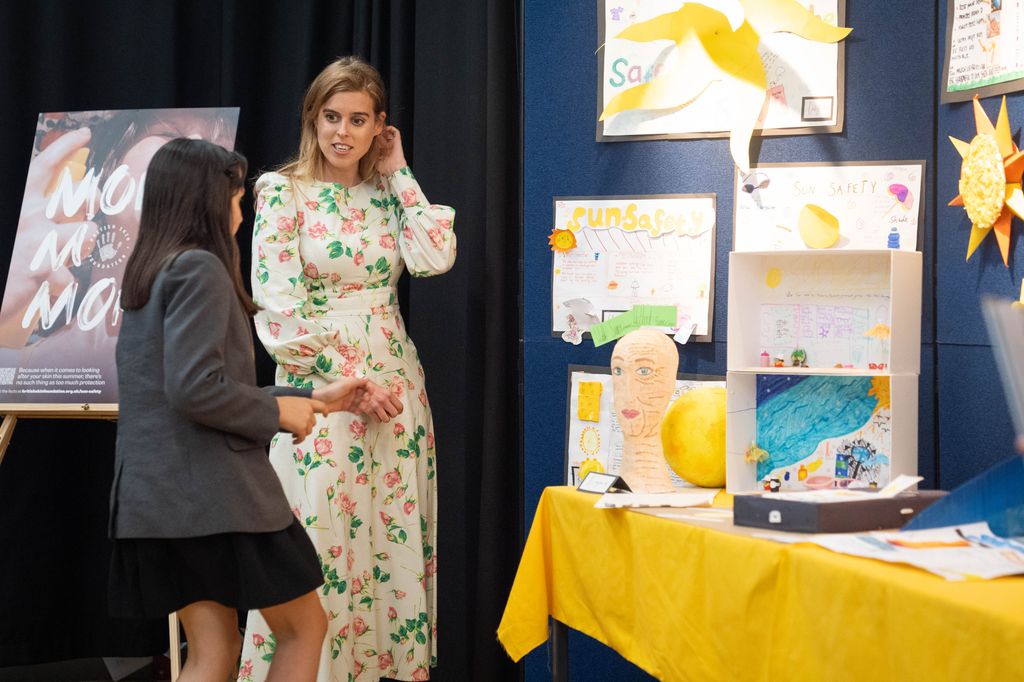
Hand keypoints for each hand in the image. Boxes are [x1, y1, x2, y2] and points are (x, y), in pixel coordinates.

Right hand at [0, 127, 98, 346]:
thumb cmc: (7, 256)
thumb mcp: (18, 227)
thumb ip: (41, 213)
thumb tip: (73, 208)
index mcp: (21, 201)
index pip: (44, 165)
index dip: (64, 147)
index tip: (84, 133)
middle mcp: (28, 215)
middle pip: (79, 196)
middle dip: (93, 201)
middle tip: (91, 209)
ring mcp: (35, 240)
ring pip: (86, 233)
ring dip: (83, 246)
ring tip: (66, 256)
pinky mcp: (41, 267)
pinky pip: (71, 274)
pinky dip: (64, 284)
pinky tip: (52, 287)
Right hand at [276, 396, 328, 442]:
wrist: (271, 410)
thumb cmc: (277, 405)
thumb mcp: (292, 401)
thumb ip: (300, 406)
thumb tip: (300, 414)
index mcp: (306, 402)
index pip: (321, 406)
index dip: (324, 411)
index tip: (325, 415)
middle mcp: (308, 410)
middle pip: (313, 422)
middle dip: (306, 426)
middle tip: (298, 429)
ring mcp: (306, 420)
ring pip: (308, 431)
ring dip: (302, 434)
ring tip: (294, 434)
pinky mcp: (301, 428)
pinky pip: (302, 437)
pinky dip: (299, 440)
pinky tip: (294, 441)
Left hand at [312, 377, 369, 412]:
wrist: (320, 401)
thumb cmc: (332, 390)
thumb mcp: (346, 384)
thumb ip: (357, 382)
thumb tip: (367, 379)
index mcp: (352, 384)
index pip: (365, 385)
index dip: (370, 388)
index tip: (373, 392)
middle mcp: (353, 392)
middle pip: (364, 395)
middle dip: (368, 398)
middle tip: (367, 401)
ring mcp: (350, 400)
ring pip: (361, 403)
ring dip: (364, 405)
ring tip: (362, 407)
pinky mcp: (347, 407)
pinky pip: (355, 409)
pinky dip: (358, 411)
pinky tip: (358, 412)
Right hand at [358, 381, 402, 422]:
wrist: (356, 388)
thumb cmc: (368, 388)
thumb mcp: (381, 388)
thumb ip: (388, 395)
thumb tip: (394, 402)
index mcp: (388, 394)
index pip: (400, 406)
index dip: (399, 410)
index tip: (397, 411)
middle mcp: (383, 400)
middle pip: (394, 414)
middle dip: (392, 414)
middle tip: (388, 412)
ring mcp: (376, 406)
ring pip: (386, 419)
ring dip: (384, 418)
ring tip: (382, 414)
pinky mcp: (369, 411)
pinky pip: (378, 420)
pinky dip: (377, 419)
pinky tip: (375, 415)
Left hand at [375, 125, 407, 176]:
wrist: (393, 169)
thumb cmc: (385, 167)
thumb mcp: (375, 160)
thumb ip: (372, 155)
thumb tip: (365, 150)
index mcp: (384, 150)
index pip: (379, 141)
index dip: (375, 137)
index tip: (370, 135)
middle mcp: (389, 146)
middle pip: (384, 135)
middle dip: (379, 132)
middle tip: (373, 130)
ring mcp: (393, 143)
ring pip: (389, 132)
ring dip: (384, 129)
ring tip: (379, 128)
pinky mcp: (398, 141)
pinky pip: (396, 132)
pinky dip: (391, 128)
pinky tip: (386, 128)